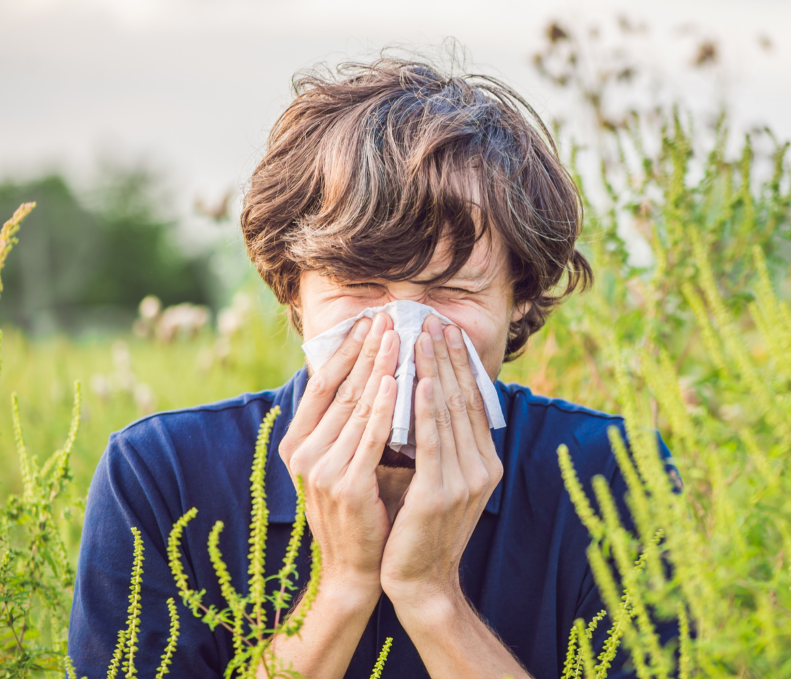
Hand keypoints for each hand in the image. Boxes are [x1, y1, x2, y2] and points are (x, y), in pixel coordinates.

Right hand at [278, 313, 399, 593]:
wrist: (355, 568)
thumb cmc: (358, 509)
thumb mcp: (344, 460)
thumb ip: (351, 424)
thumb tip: (373, 375)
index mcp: (299, 444)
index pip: (322, 385)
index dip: (345, 351)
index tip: (367, 320)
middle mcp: (303, 453)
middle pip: (340, 389)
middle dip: (366, 350)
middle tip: (387, 316)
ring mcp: (321, 469)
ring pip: (357, 406)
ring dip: (379, 367)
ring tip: (397, 336)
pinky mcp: (346, 485)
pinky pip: (370, 437)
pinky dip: (384, 407)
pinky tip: (397, 381)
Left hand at [379, 315, 503, 614]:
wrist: (420, 582)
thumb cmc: (420, 530)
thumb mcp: (438, 481)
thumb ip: (439, 445)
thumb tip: (427, 400)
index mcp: (484, 463)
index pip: (471, 403)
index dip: (460, 365)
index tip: (447, 331)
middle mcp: (482, 468)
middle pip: (464, 401)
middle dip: (449, 358)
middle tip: (436, 320)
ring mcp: (464, 481)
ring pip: (450, 414)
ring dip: (437, 371)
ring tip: (425, 337)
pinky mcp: (440, 494)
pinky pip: (433, 442)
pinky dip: (429, 409)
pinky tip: (423, 381)